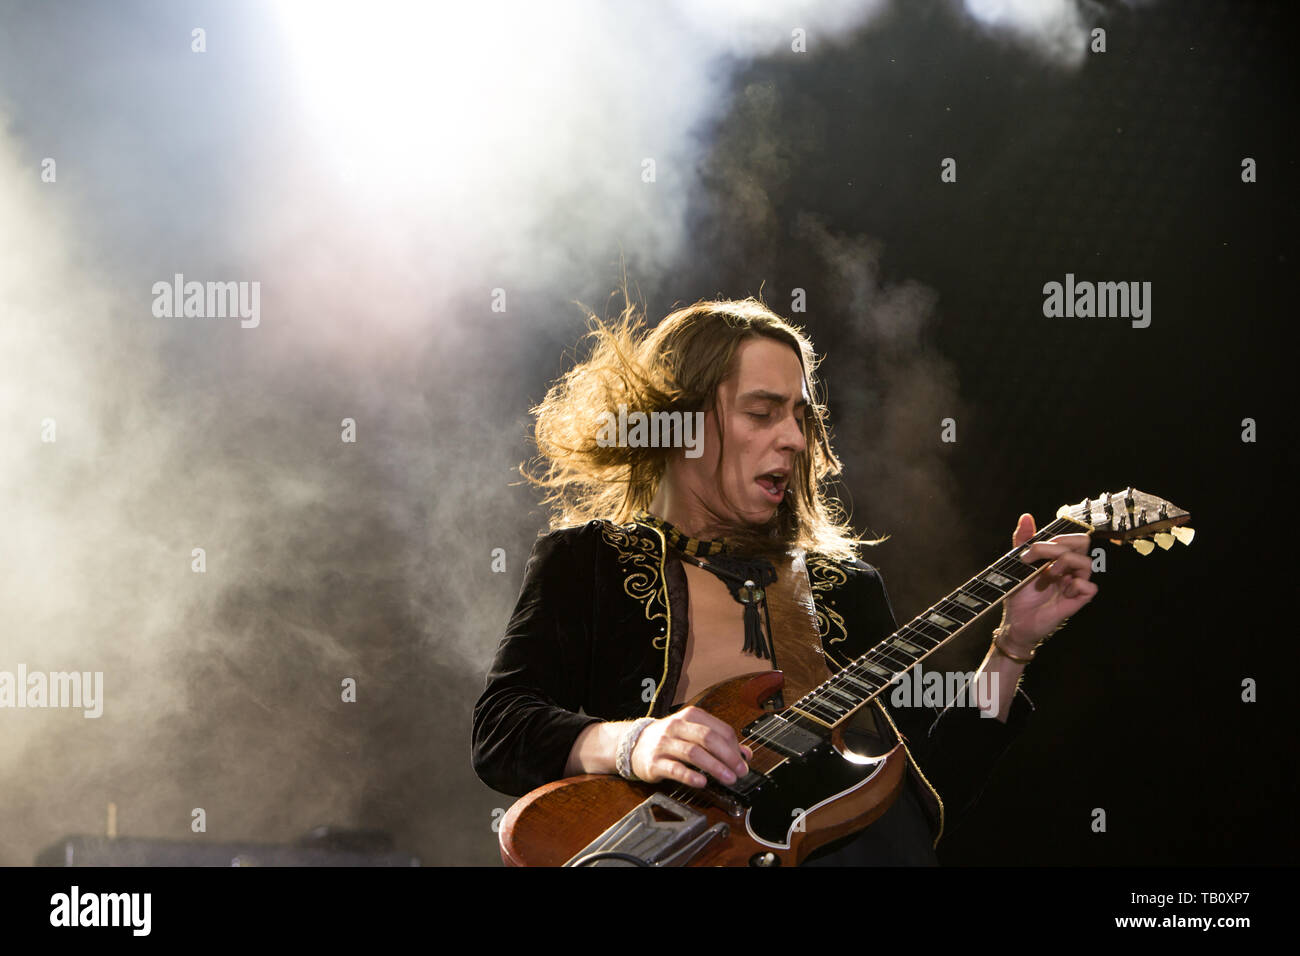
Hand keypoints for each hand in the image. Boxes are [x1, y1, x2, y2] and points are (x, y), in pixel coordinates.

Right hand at [630, 707, 752, 787]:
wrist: (635, 744)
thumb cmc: (669, 739)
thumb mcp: (693, 733)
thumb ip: (720, 741)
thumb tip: (746, 754)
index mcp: (691, 716)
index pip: (719, 729)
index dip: (735, 747)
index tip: (743, 761)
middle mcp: (677, 727)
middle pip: (708, 738)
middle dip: (728, 756)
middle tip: (740, 771)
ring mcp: (665, 744)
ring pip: (693, 753)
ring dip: (714, 767)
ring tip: (728, 778)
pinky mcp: (655, 762)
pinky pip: (675, 768)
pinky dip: (690, 776)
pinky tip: (702, 782)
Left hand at [1000, 513, 1097, 654]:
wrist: (1015, 621)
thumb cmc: (1019, 594)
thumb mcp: (1018, 564)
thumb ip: (1023, 540)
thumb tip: (1026, 516)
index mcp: (1057, 558)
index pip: (1070, 536)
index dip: (1056, 537)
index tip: (1031, 549)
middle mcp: (1068, 568)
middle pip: (1083, 543)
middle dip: (1061, 545)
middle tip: (1041, 556)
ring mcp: (1074, 584)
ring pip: (1086, 562)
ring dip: (1065, 562)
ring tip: (1048, 574)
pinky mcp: (1077, 600)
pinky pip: (1090, 587)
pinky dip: (1076, 585)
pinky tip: (1062, 590)